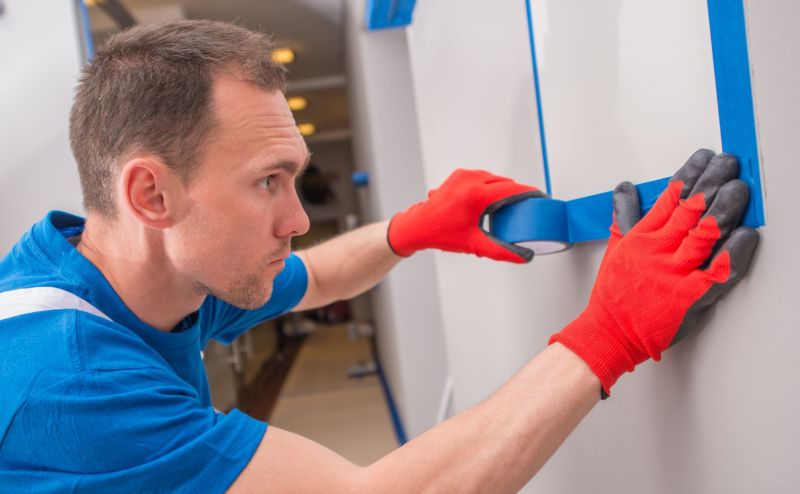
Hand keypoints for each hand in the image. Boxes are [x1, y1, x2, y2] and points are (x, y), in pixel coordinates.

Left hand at [387, 169, 543, 262]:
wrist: (418, 226)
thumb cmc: (441, 234)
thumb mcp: (475, 245)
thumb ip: (502, 251)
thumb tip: (523, 257)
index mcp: (477, 195)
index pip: (513, 190)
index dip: (530, 193)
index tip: (541, 197)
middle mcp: (470, 180)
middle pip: (505, 183)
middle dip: (516, 194)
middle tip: (524, 208)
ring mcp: (464, 175)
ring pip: (494, 179)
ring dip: (503, 190)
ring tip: (507, 207)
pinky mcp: (459, 175)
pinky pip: (483, 177)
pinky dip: (489, 186)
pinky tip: (490, 200)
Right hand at [549, 149, 759, 395]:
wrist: (610, 333)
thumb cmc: (613, 295)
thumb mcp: (615, 249)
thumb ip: (625, 216)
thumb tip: (626, 189)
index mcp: (642, 238)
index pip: (669, 197)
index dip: (690, 173)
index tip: (704, 157)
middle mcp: (658, 252)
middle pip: (690, 208)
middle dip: (713, 181)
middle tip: (729, 164)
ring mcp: (675, 274)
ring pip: (704, 233)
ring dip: (725, 208)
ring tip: (740, 188)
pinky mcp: (690, 298)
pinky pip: (717, 272)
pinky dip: (734, 253)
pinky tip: (746, 235)